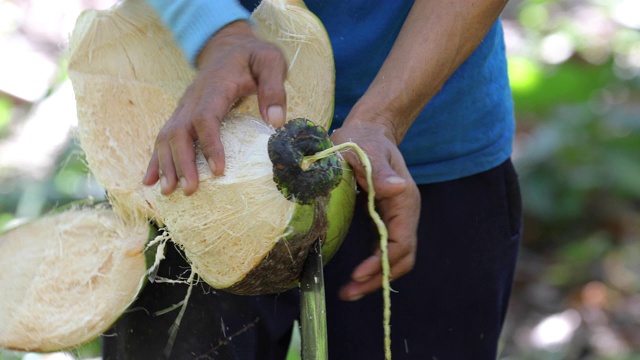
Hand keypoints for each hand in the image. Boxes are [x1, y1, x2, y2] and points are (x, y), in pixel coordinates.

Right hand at [142, 21, 287, 194]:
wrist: (229, 46)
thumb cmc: (253, 57)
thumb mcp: (271, 62)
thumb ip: (274, 88)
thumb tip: (275, 121)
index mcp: (215, 86)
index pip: (205, 117)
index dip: (209, 143)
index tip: (218, 170)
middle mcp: (193, 97)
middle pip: (180, 131)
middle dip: (182, 162)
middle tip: (190, 189)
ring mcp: (184, 106)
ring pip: (167, 136)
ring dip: (166, 164)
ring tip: (169, 192)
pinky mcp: (182, 114)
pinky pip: (165, 138)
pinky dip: (156, 160)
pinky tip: (151, 181)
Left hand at [330, 116, 419, 300]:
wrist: (367, 131)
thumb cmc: (363, 139)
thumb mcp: (367, 151)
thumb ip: (380, 170)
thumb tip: (397, 188)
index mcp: (404, 200)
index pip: (400, 241)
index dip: (382, 261)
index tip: (358, 273)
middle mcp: (404, 213)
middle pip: (400, 257)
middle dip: (377, 278)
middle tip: (350, 292)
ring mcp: (396, 218)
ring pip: (394, 258)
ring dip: (374, 278)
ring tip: (349, 293)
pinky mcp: (384, 220)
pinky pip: (383, 250)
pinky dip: (372, 267)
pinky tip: (355, 277)